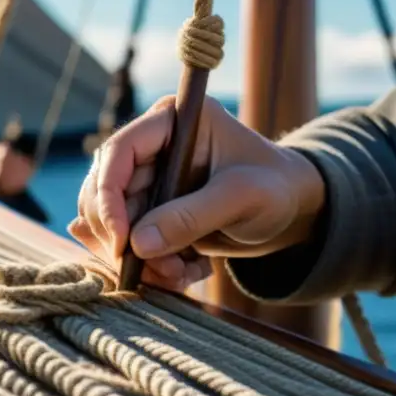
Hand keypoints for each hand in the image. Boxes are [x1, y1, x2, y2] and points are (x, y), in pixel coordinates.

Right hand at [68, 95, 325, 290]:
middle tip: (155, 270)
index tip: (121, 241)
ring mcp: (147, 181)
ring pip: (111, 224)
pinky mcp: (150, 211)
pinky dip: (148, 265)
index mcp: (171, 120)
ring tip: (179, 276)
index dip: (108, 197)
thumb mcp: (243, 198)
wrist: (292, 211)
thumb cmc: (277, 188)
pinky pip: (128, 242)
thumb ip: (192, 217)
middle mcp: (151, 147)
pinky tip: (184, 273)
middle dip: (123, 238)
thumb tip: (137, 244)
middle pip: (102, 192)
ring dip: (138, 258)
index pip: (118, 153)